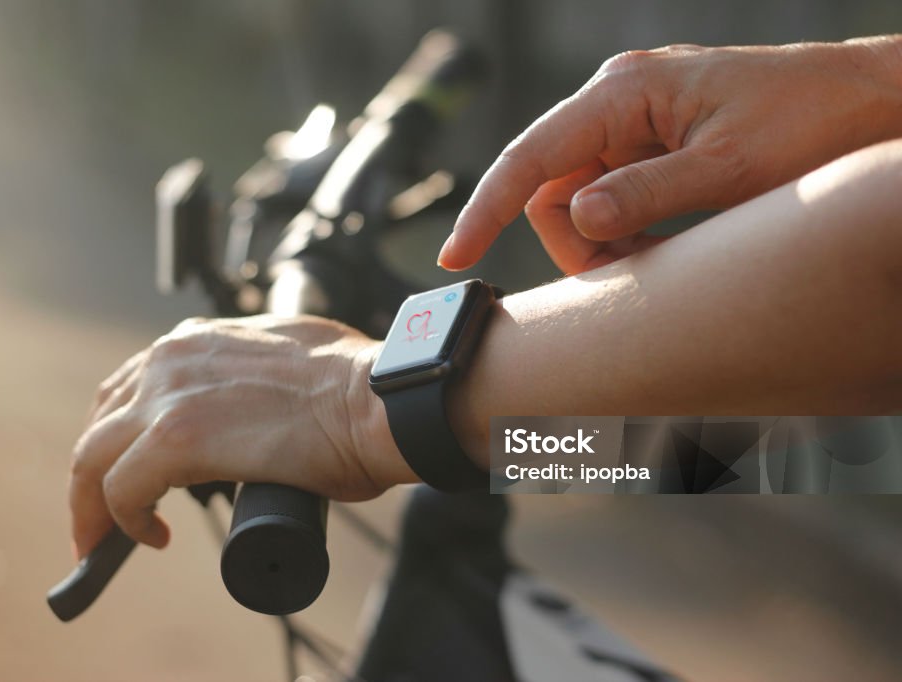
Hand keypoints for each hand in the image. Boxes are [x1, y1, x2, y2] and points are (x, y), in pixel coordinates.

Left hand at [68, 315, 405, 558]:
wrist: (378, 399)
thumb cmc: (355, 386)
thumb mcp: (289, 356)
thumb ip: (255, 375)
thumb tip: (263, 409)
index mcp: (197, 340)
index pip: (131, 387)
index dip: (120, 436)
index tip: (124, 469)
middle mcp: (171, 359)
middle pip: (101, 420)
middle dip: (94, 473)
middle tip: (103, 515)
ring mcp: (169, 397)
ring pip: (93, 457)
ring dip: (93, 506)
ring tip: (107, 540)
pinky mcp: (176, 439)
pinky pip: (120, 490)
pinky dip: (125, 521)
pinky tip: (151, 538)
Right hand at [438, 37, 901, 273]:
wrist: (874, 103)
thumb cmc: (814, 121)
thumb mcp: (731, 167)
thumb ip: (647, 193)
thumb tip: (577, 218)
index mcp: (625, 92)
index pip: (531, 156)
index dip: (485, 209)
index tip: (455, 257)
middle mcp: (619, 103)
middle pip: (550, 188)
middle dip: (575, 242)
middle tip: (626, 276)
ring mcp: (636, 125)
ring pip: (579, 201)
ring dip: (604, 243)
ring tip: (661, 257)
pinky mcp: (654, 147)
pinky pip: (613, 198)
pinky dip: (627, 234)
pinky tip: (667, 242)